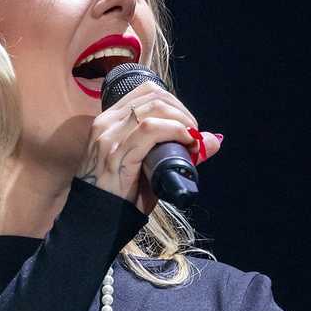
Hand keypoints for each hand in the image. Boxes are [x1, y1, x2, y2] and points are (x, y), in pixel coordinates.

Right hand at [79, 83, 221, 213]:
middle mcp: (106, 123)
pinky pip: (150, 129)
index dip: (173, 102)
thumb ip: (176, 150)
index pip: (145, 91)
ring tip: (192, 138)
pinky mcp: (117, 153)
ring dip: (181, 119)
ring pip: (154, 108)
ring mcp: (109, 136)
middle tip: (194, 132)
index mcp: (109, 121)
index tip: (187, 122)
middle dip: (182, 110)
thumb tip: (214, 140)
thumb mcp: (146, 165)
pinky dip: (175, 131)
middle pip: (153, 96)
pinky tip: (185, 142)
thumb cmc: (122, 194)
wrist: (97, 218)